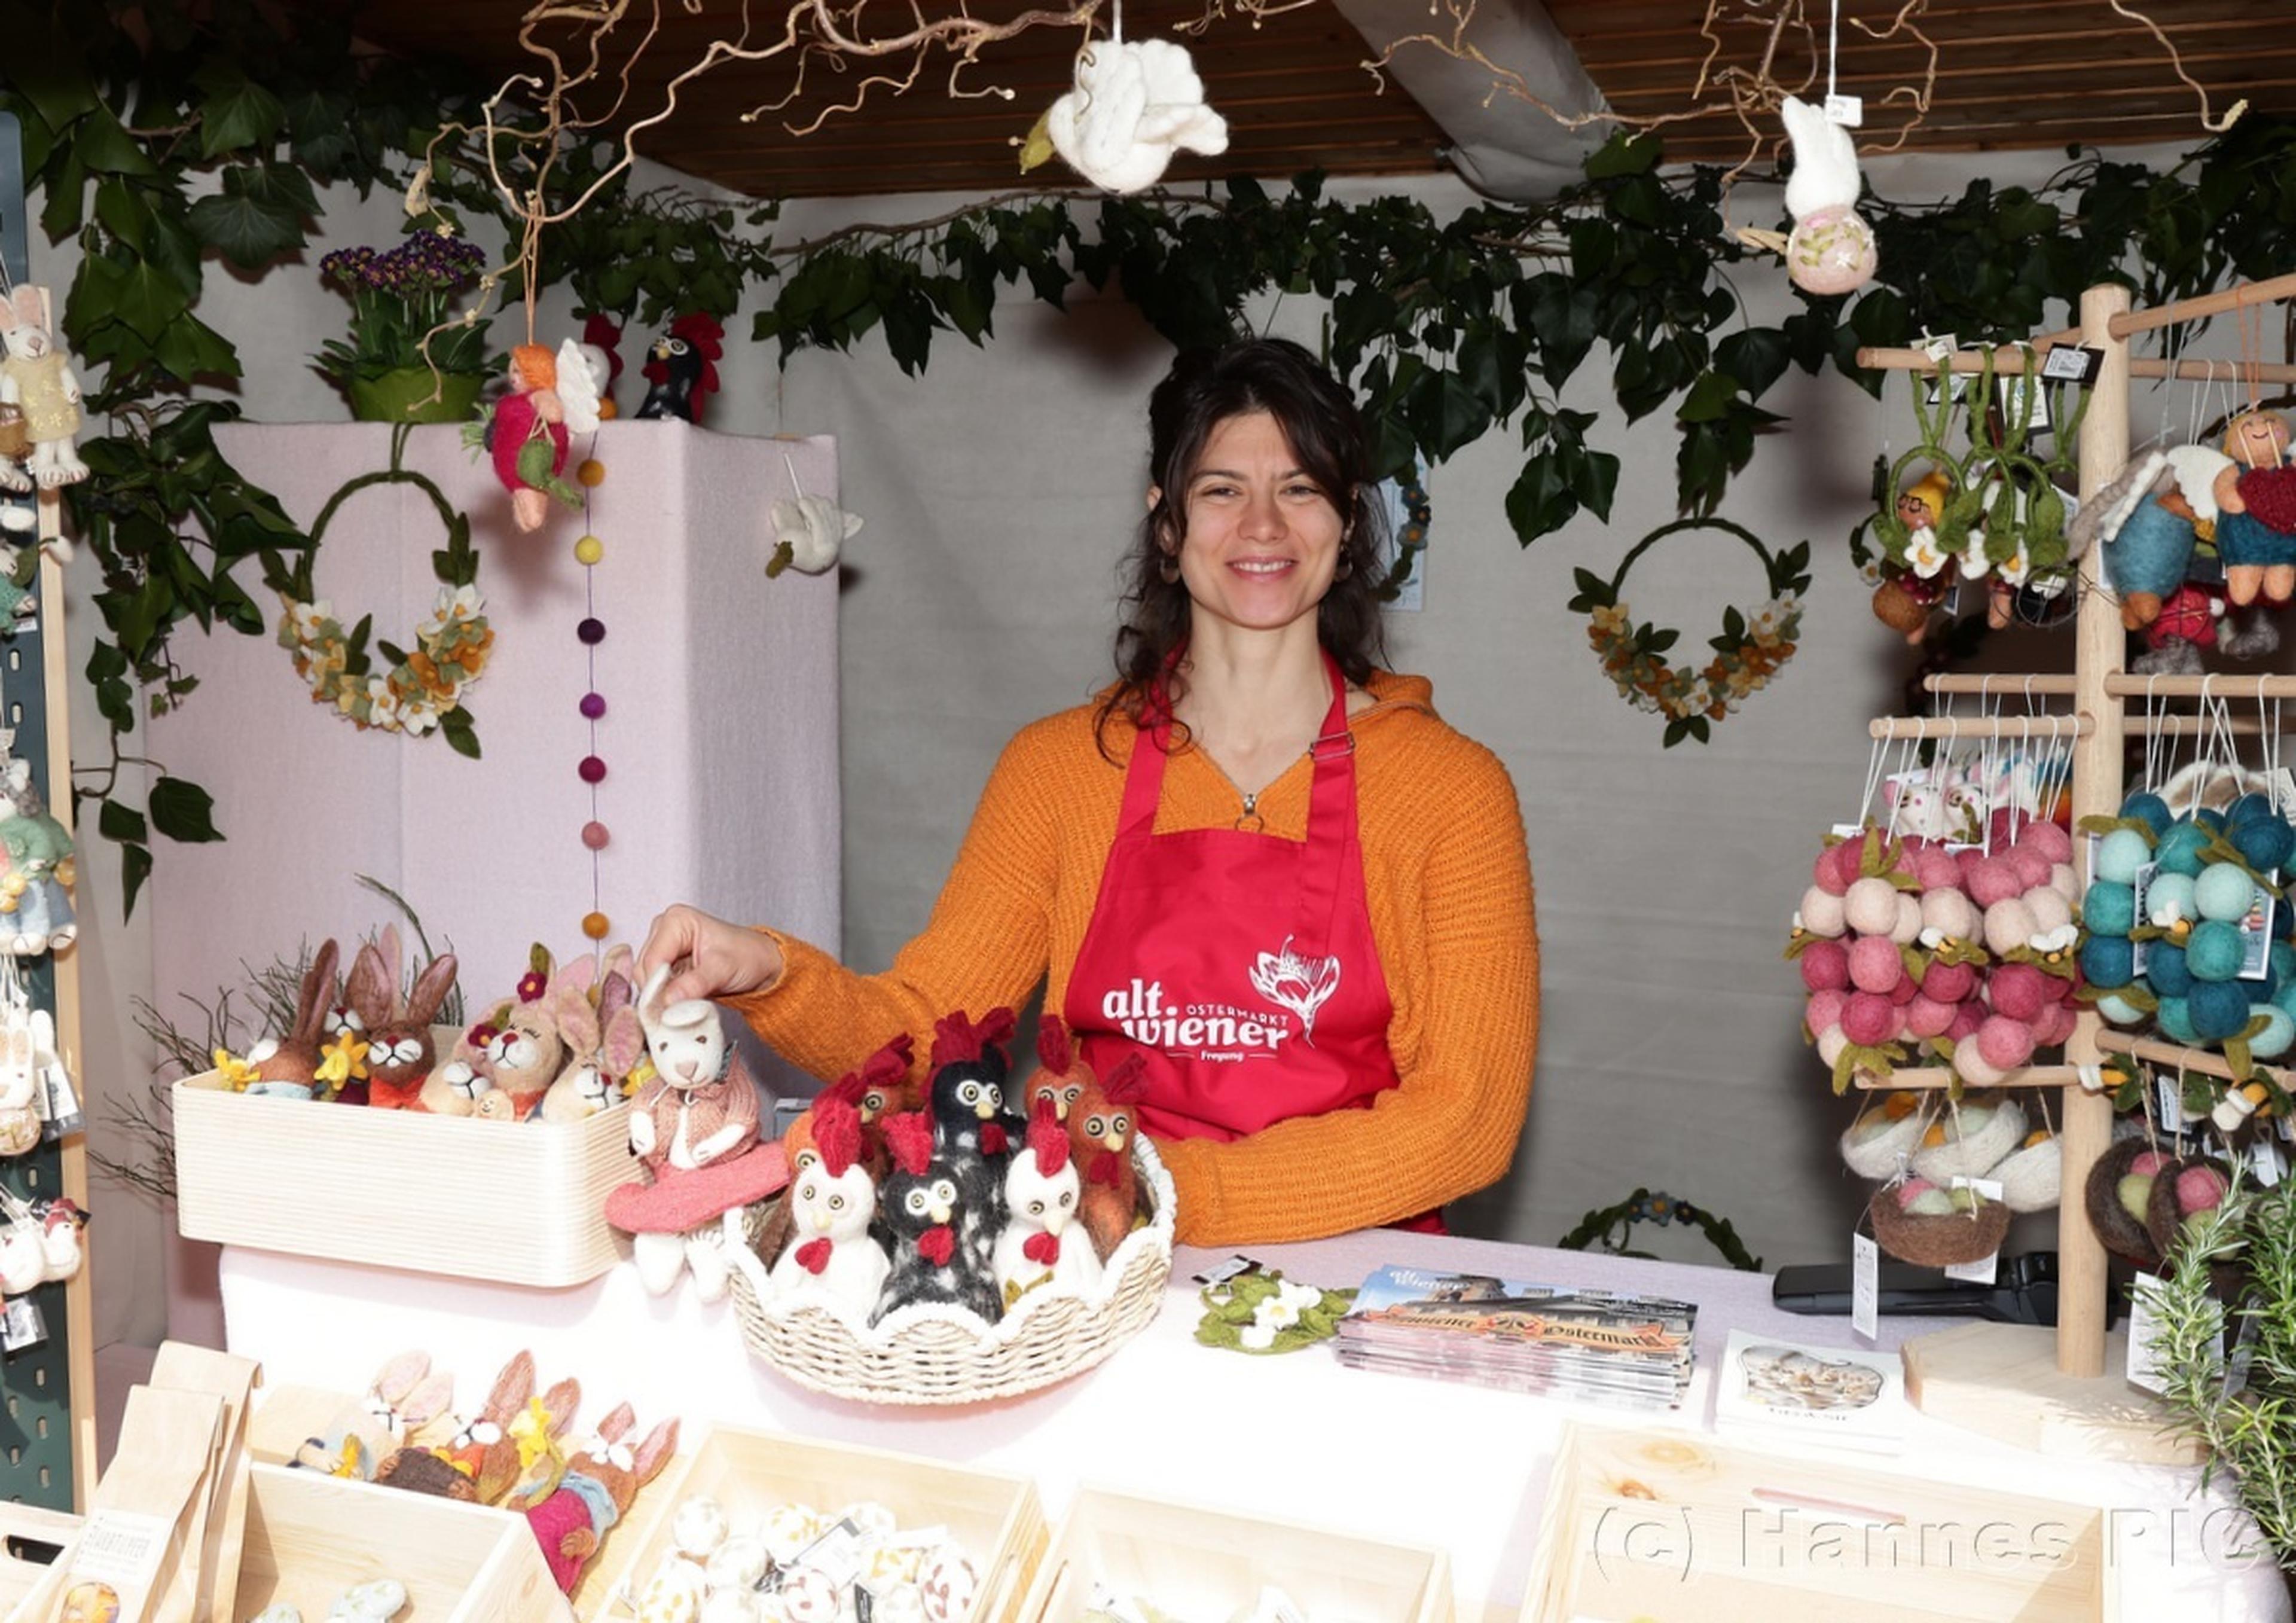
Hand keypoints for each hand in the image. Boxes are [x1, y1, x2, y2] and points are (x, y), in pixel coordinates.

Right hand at [638, 904, 783, 1007]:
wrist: (759, 964)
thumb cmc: (747, 956)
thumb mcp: (723, 970)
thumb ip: (695, 984)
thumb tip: (668, 1000)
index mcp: (677, 920)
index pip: (653, 958)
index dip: (656, 986)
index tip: (665, 1009)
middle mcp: (664, 930)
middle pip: (645, 969)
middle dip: (658, 992)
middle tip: (675, 1011)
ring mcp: (663, 947)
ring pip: (646, 980)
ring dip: (660, 997)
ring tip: (683, 1005)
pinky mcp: (666, 964)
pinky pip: (654, 985)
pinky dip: (664, 998)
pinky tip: (680, 1003)